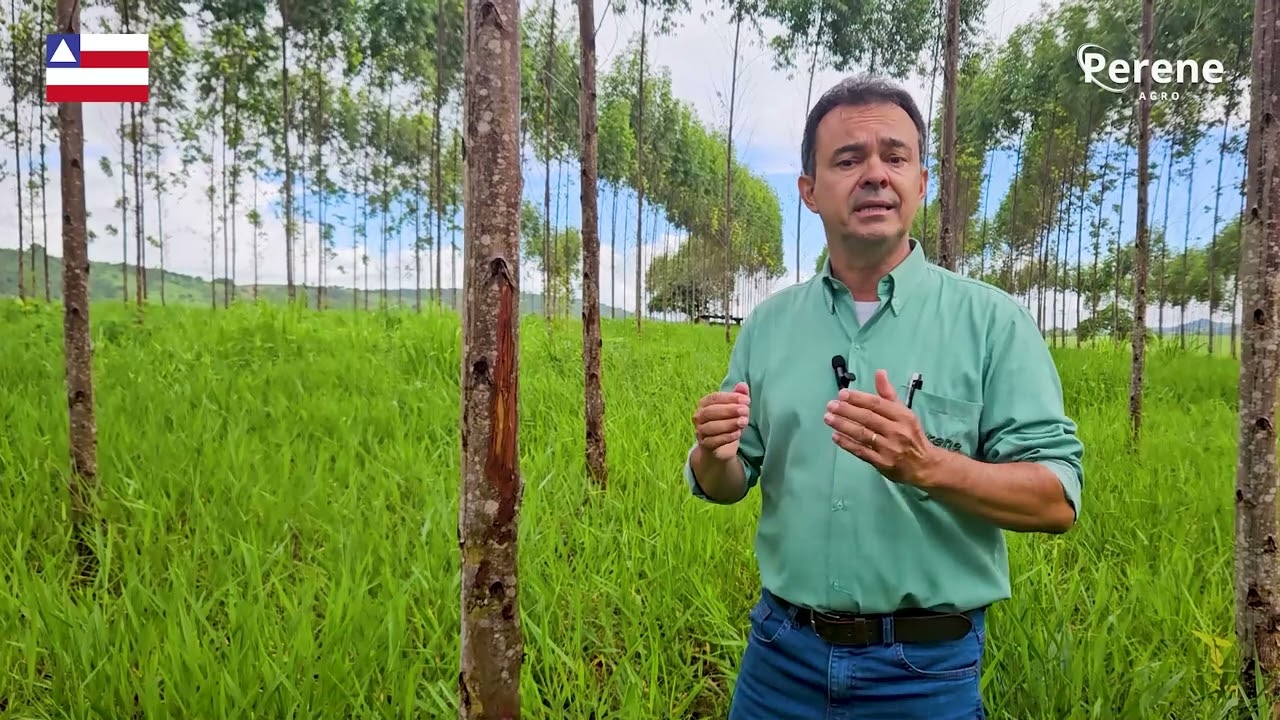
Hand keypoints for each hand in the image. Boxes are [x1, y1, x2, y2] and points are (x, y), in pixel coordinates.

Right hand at [692, 382, 750, 461]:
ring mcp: (700, 432)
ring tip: (744, 422)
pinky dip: (726, 437)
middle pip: (710, 412)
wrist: (719, 447)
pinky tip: (738, 433)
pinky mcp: (705, 445)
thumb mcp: (734, 409)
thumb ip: (738, 396)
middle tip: (745, 410)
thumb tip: (743, 385)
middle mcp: (699, 417)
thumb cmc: (727, 422)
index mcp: (704, 404)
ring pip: (711, 427)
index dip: (730, 398)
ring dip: (729, 424)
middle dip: (729, 410)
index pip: (714, 398)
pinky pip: (713, 441)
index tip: (746, 400)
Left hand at [823, 370, 940, 485]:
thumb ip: (888, 394)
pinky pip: (861, 451)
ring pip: (862, 434)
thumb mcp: (904, 412)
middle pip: (868, 418)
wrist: (925, 465)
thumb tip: (879, 372)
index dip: (858, 398)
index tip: (842, 394)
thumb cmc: (911, 434)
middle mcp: (897, 431)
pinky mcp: (883, 463)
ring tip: (828, 418)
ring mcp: (889, 448)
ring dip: (843, 425)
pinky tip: (835, 436)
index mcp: (903, 416)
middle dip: (846, 410)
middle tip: (830, 405)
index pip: (877, 404)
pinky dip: (847, 443)